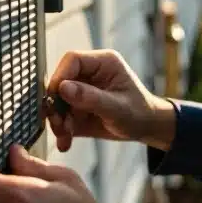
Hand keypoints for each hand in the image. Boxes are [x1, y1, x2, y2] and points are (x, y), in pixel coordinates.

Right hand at [46, 49, 176, 152]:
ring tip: (64, 136)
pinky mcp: (78, 106)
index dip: (60, 77)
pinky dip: (61, 130)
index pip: (72, 60)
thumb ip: (91, 98)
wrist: (146, 128)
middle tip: (59, 125)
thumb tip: (63, 88)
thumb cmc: (140, 113)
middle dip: (57, 105)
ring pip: (58, 101)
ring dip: (57, 120)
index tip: (55, 99)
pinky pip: (62, 115)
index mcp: (103, 63)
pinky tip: (65, 142)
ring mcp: (82, 89)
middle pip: (60, 81)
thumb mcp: (118, 108)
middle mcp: (90, 73)